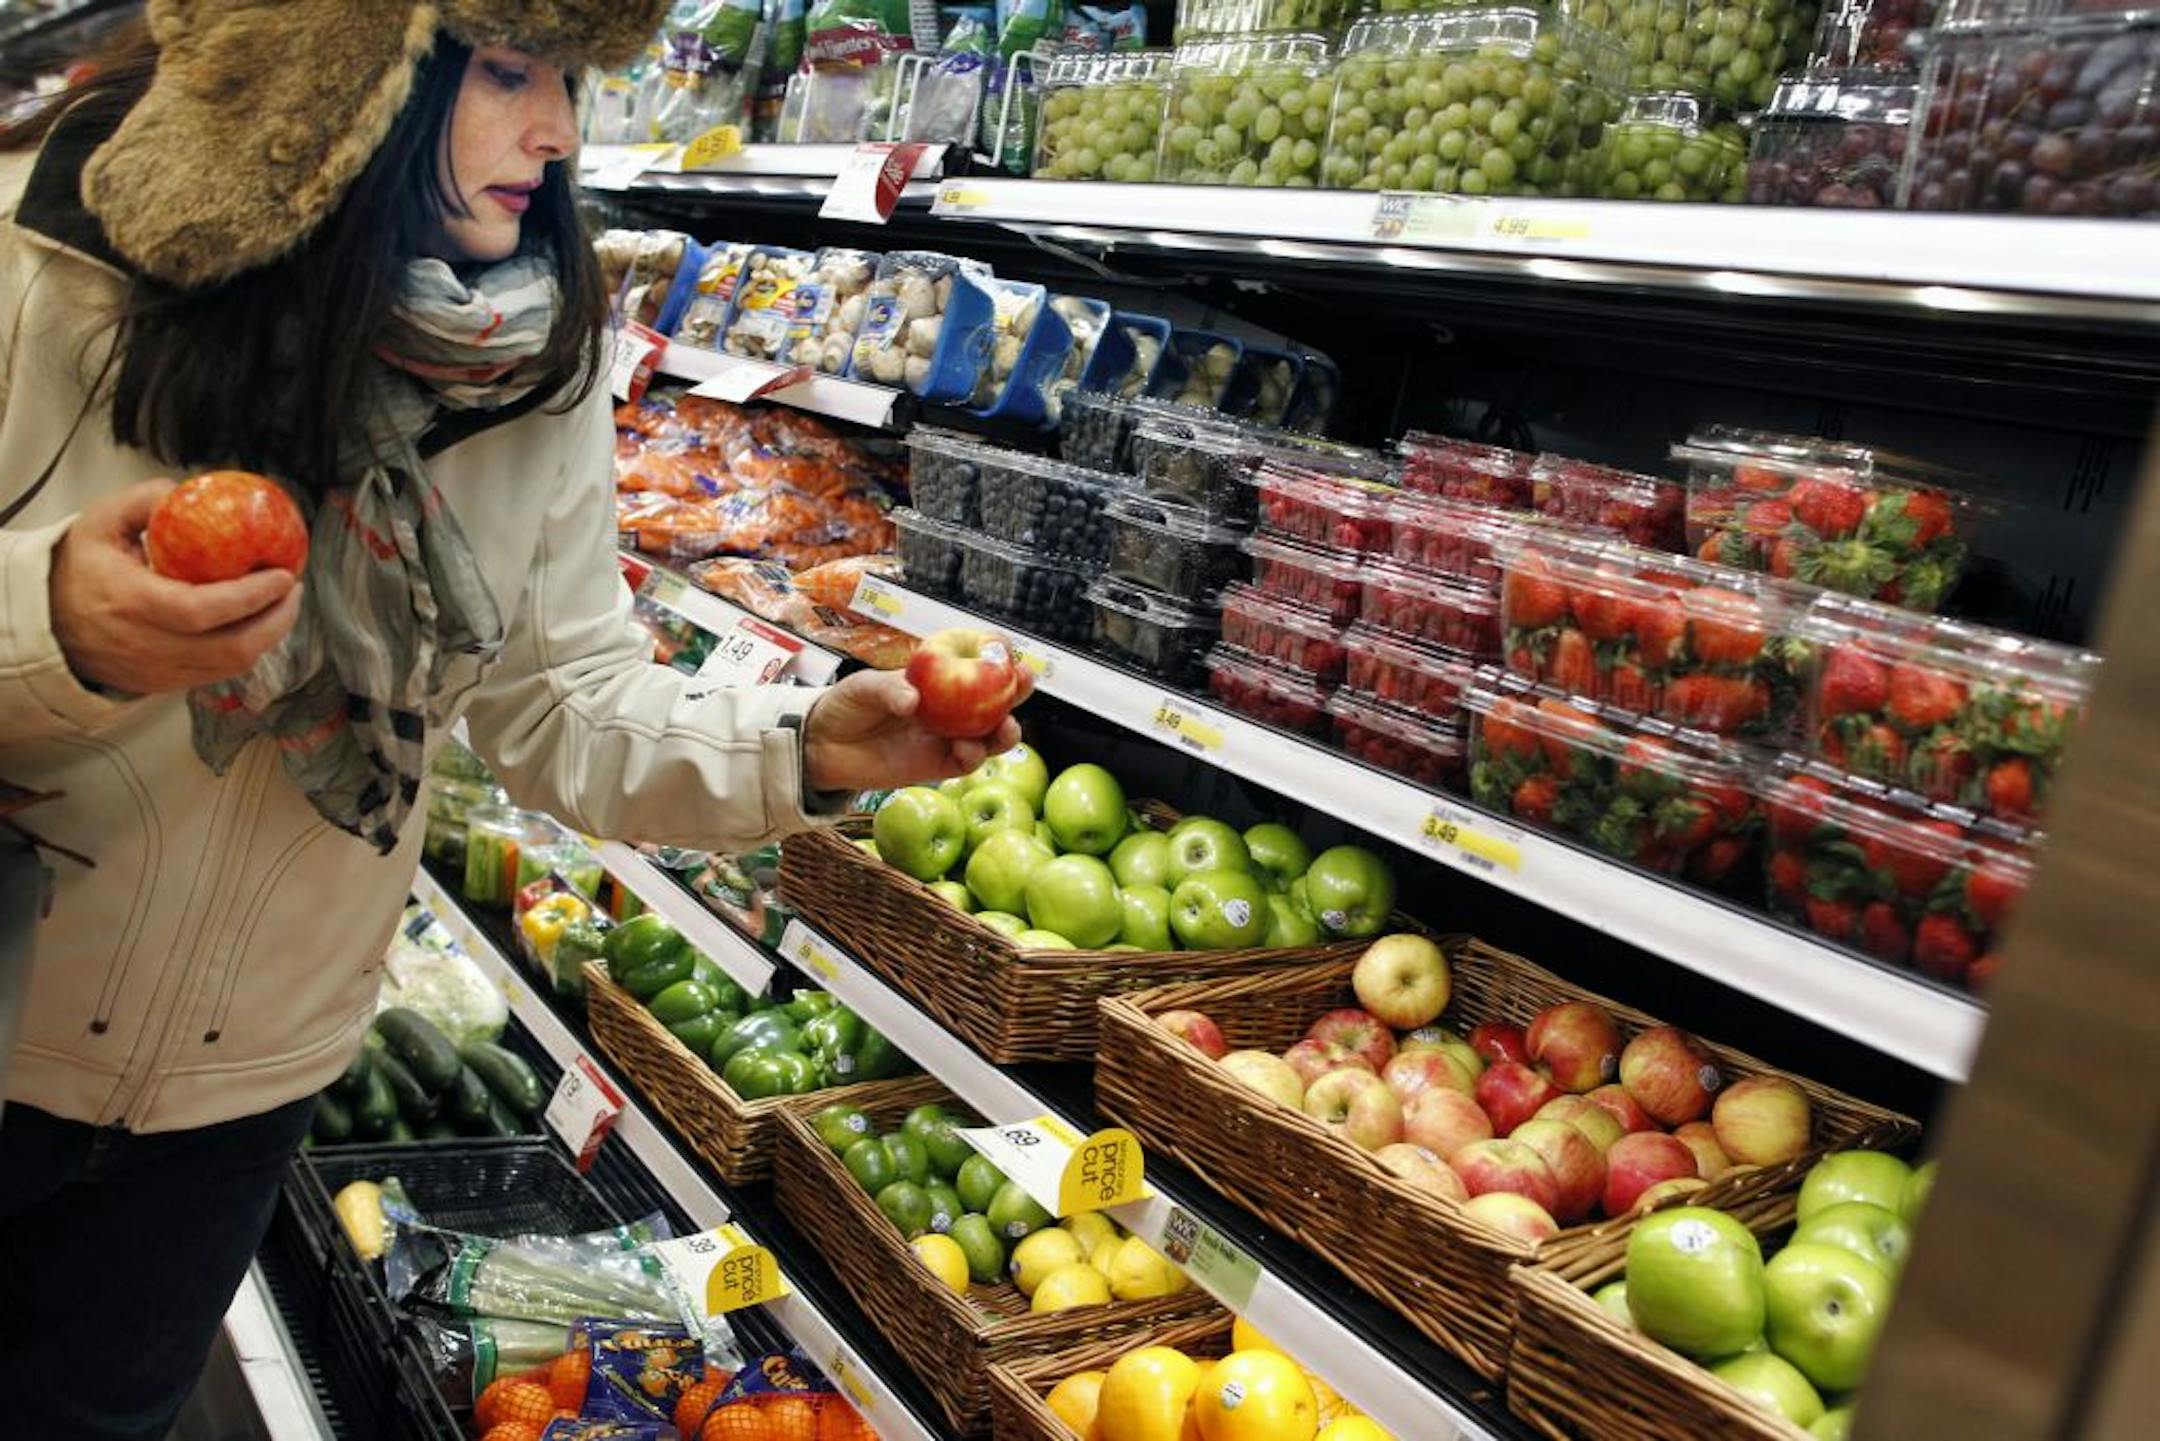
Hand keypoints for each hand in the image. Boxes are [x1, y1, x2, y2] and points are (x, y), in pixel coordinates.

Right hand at [48, 480, 302, 694]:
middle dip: (277, 619)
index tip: (282, 575)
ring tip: (282, 602)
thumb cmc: (77, 570)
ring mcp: (158, 671)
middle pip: (233, 648)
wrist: (47, 622)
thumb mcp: (100, 522)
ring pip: (233, 665)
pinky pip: (220, 673)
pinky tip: (256, 622)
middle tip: (292, 588)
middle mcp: (147, 645)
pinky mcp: (166, 684)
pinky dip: (247, 648)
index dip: (251, 597)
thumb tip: (188, 492)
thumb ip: (145, 501)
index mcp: (130, 603)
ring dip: (269, 634)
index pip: (203, 610)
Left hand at [803, 667, 1031, 793]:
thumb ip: (889, 690)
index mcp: (936, 677)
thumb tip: (913, 701)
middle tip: (1024, 682)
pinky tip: (968, 750)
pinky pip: (967, 761)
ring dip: (1005, 730)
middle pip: (994, 697)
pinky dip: (974, 756)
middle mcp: (950, 706)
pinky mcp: (938, 765)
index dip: (995, 653)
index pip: (974, 660)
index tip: (1006, 650)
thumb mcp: (864, 688)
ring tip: (1007, 727)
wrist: (824, 747)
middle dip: (1016, 690)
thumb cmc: (846, 706)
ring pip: (989, 733)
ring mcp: (947, 736)